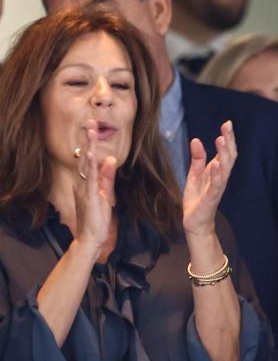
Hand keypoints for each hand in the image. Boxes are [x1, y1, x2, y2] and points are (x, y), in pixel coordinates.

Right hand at [72, 121, 116, 250]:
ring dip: (89, 147)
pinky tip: (91, 154)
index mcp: (87, 183)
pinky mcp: (89, 196)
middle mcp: (83, 183)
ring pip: (87, 164)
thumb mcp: (105, 194)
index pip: (90, 160)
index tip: (94, 129)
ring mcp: (84, 189)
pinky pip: (89, 178)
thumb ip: (107, 178)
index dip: (92, 144)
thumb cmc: (97, 218)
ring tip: (90, 131)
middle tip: (91, 122)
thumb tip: (111, 159)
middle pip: (86, 158)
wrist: (91, 238)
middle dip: (89, 140)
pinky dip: (91, 166)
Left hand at [182, 121, 236, 236]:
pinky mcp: (211, 198)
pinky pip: (216, 185)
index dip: (228, 138)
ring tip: (221, 140)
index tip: (228, 123)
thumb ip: (197, 158)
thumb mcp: (194, 174)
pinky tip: (216, 164)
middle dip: (229, 141)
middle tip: (227, 126)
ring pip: (225, 169)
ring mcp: (217, 188)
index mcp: (217, 171)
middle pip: (229, 157)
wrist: (195, 222)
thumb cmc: (197, 198)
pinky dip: (217, 174)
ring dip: (224, 154)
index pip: (226, 152)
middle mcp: (221, 178)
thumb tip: (196, 139)